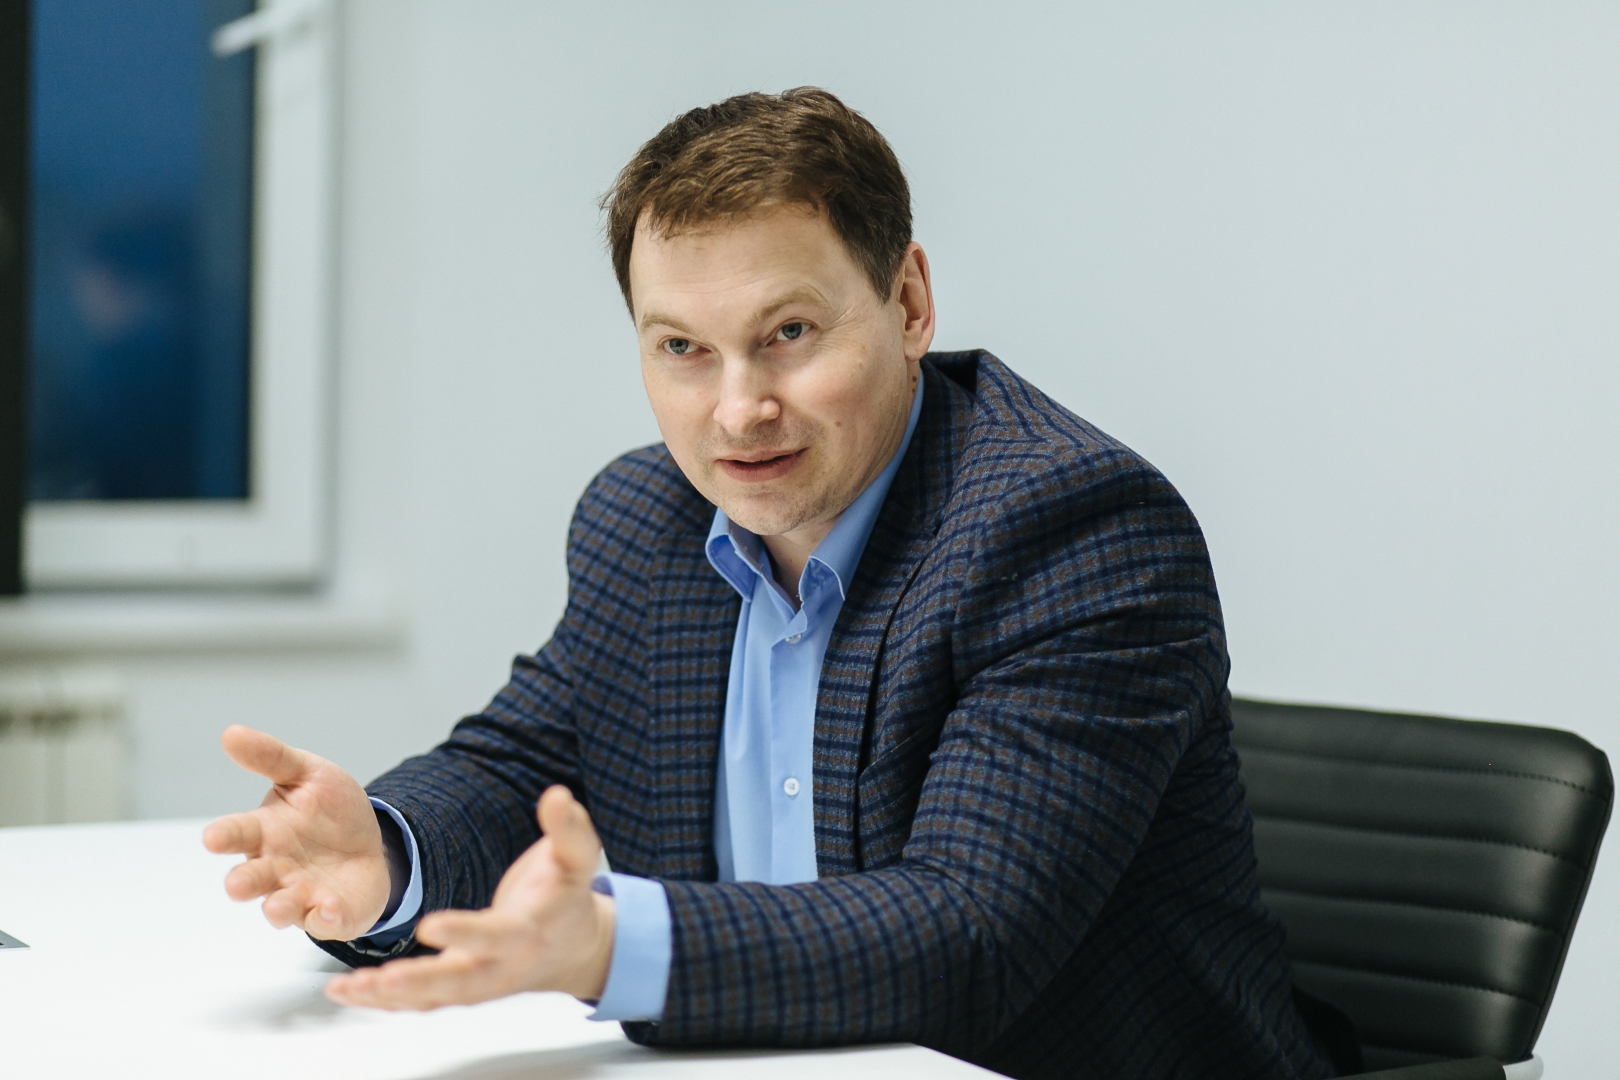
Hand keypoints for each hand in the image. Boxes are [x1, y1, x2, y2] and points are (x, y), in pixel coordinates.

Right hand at [202, 725, 391, 941]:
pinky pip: (323, 921)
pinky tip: (329, 908)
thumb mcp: (308, 774)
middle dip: (242, 882)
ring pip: (280, 907)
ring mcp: (299, 893)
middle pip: (250, 878)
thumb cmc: (328, 810)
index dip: (224, 836)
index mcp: (264, 831)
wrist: (371, 842)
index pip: (237, 832)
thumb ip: (271, 757)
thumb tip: (230, 732)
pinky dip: (324, 917)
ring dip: (278, 908)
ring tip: (279, 906)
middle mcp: (274, 867)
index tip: (211, 838)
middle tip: (236, 884)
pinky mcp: (327, 914)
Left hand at [324, 785, 614, 1008]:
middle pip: (460, 983)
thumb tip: (558, 795)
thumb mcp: (577, 858)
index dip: (466, 933)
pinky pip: (421, 1002)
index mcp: (531, 932)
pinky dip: (385, 1002)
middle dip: (419, 982)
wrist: (574, 948)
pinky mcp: (461, 991)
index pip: (498, 937)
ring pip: (434, 999)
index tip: (429, 926)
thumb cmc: (566, 897)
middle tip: (380, 979)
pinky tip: (349, 991)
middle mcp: (503, 966)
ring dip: (390, 998)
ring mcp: (480, 985)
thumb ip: (568, 828)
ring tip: (347, 988)